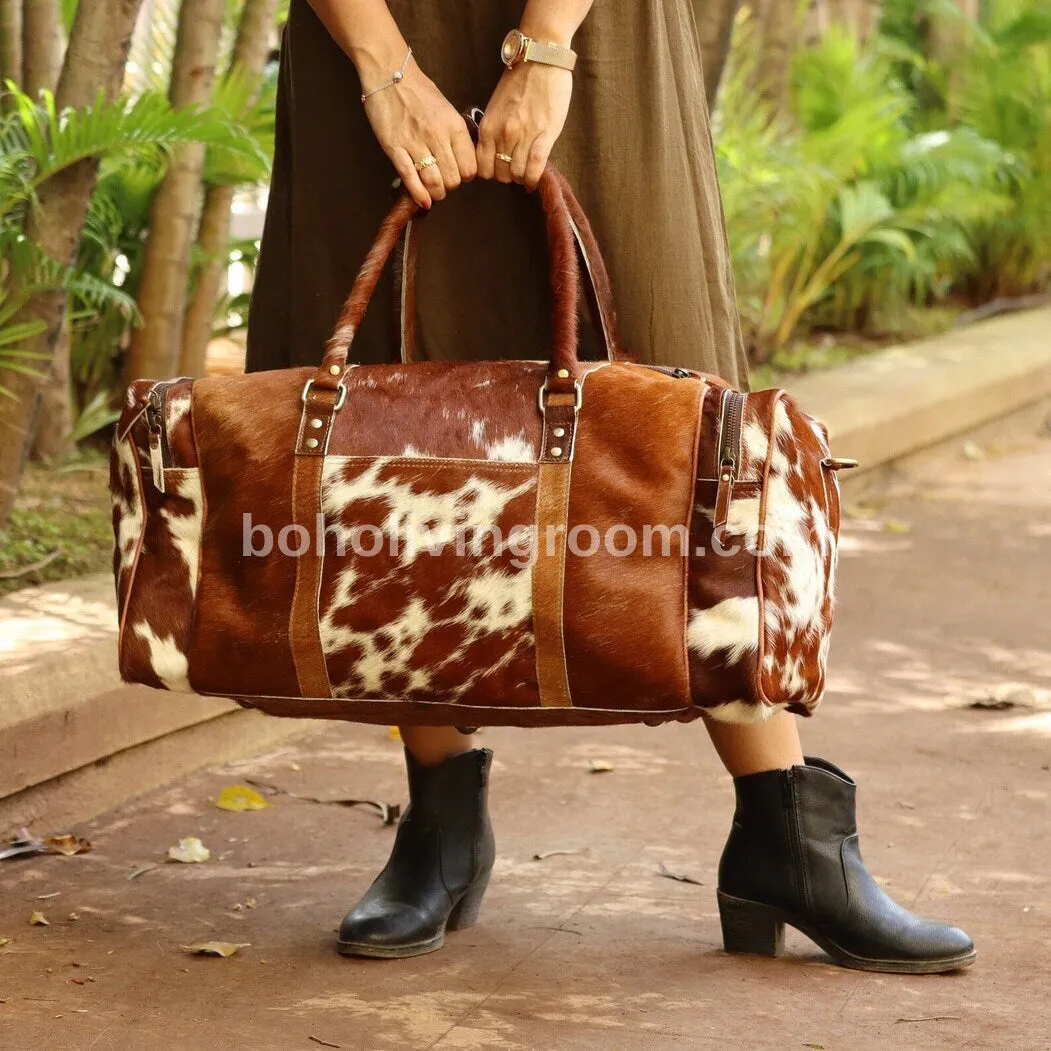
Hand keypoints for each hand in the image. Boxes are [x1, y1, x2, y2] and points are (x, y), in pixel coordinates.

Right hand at [362, 59, 476, 207]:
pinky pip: (410, 178)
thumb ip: (456, 136)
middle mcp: (437, 135)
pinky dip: (419, 195)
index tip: (459, 175)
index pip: (469, 167)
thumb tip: (463, 162)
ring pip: (434, 182)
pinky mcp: (395, 147)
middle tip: (444, 183)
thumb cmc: (419, 92)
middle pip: (453, 179)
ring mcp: (415, 142)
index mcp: (454, 126)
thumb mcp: (447, 110)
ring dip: (436, 193)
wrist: (389, 73)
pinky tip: (423, 202)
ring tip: (434, 192)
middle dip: (450, 186)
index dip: (466, 176)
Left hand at [477, 62, 572, 189]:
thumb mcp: (496, 106)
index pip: (482, 167)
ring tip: (525, 172)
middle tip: (513, 170)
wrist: (540, 57)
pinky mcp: (544, 135)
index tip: (498, 169)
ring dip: (521, 177)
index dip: (490, 173)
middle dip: (506, 176)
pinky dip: (533, 179)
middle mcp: (503, 135)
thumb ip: (494, 129)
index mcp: (488, 127)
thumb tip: (495, 151)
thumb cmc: (519, 79)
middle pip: (500, 174)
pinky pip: (535, 167)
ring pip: (517, 174)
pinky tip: (532, 182)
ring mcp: (524, 136)